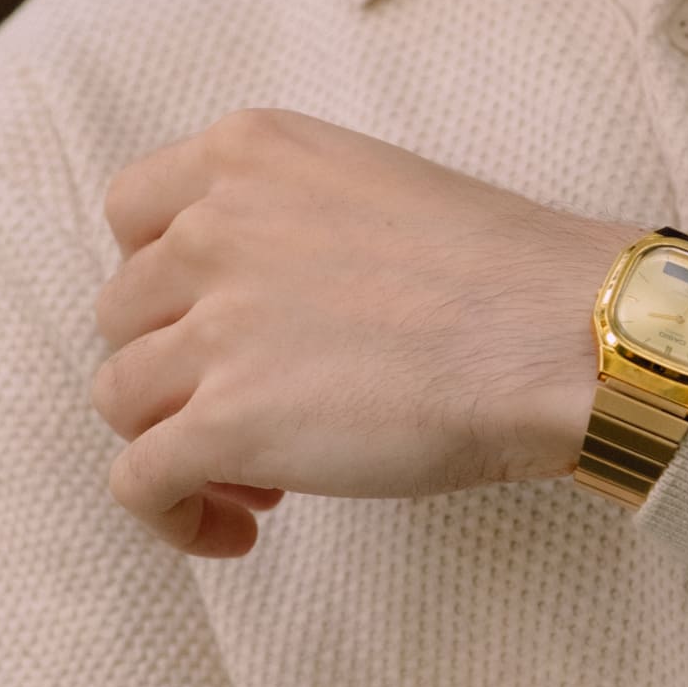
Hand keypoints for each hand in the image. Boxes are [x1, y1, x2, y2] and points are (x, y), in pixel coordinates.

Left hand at [89, 107, 643, 557]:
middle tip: (267, 415)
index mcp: (250, 154)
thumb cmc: (511, 278)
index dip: (166, 284)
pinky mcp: (225, 424)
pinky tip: (236, 532)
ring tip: (262, 481)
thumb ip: (298, 224)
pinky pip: (140, 483)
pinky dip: (172, 515)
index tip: (220, 325)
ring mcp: (212, 326)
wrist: (566, 337)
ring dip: (179, 443)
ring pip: (121, 398)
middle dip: (182, 370)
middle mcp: (212, 227)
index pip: (132, 213)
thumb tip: (269, 317)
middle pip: (125, 315)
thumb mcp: (382, 192)